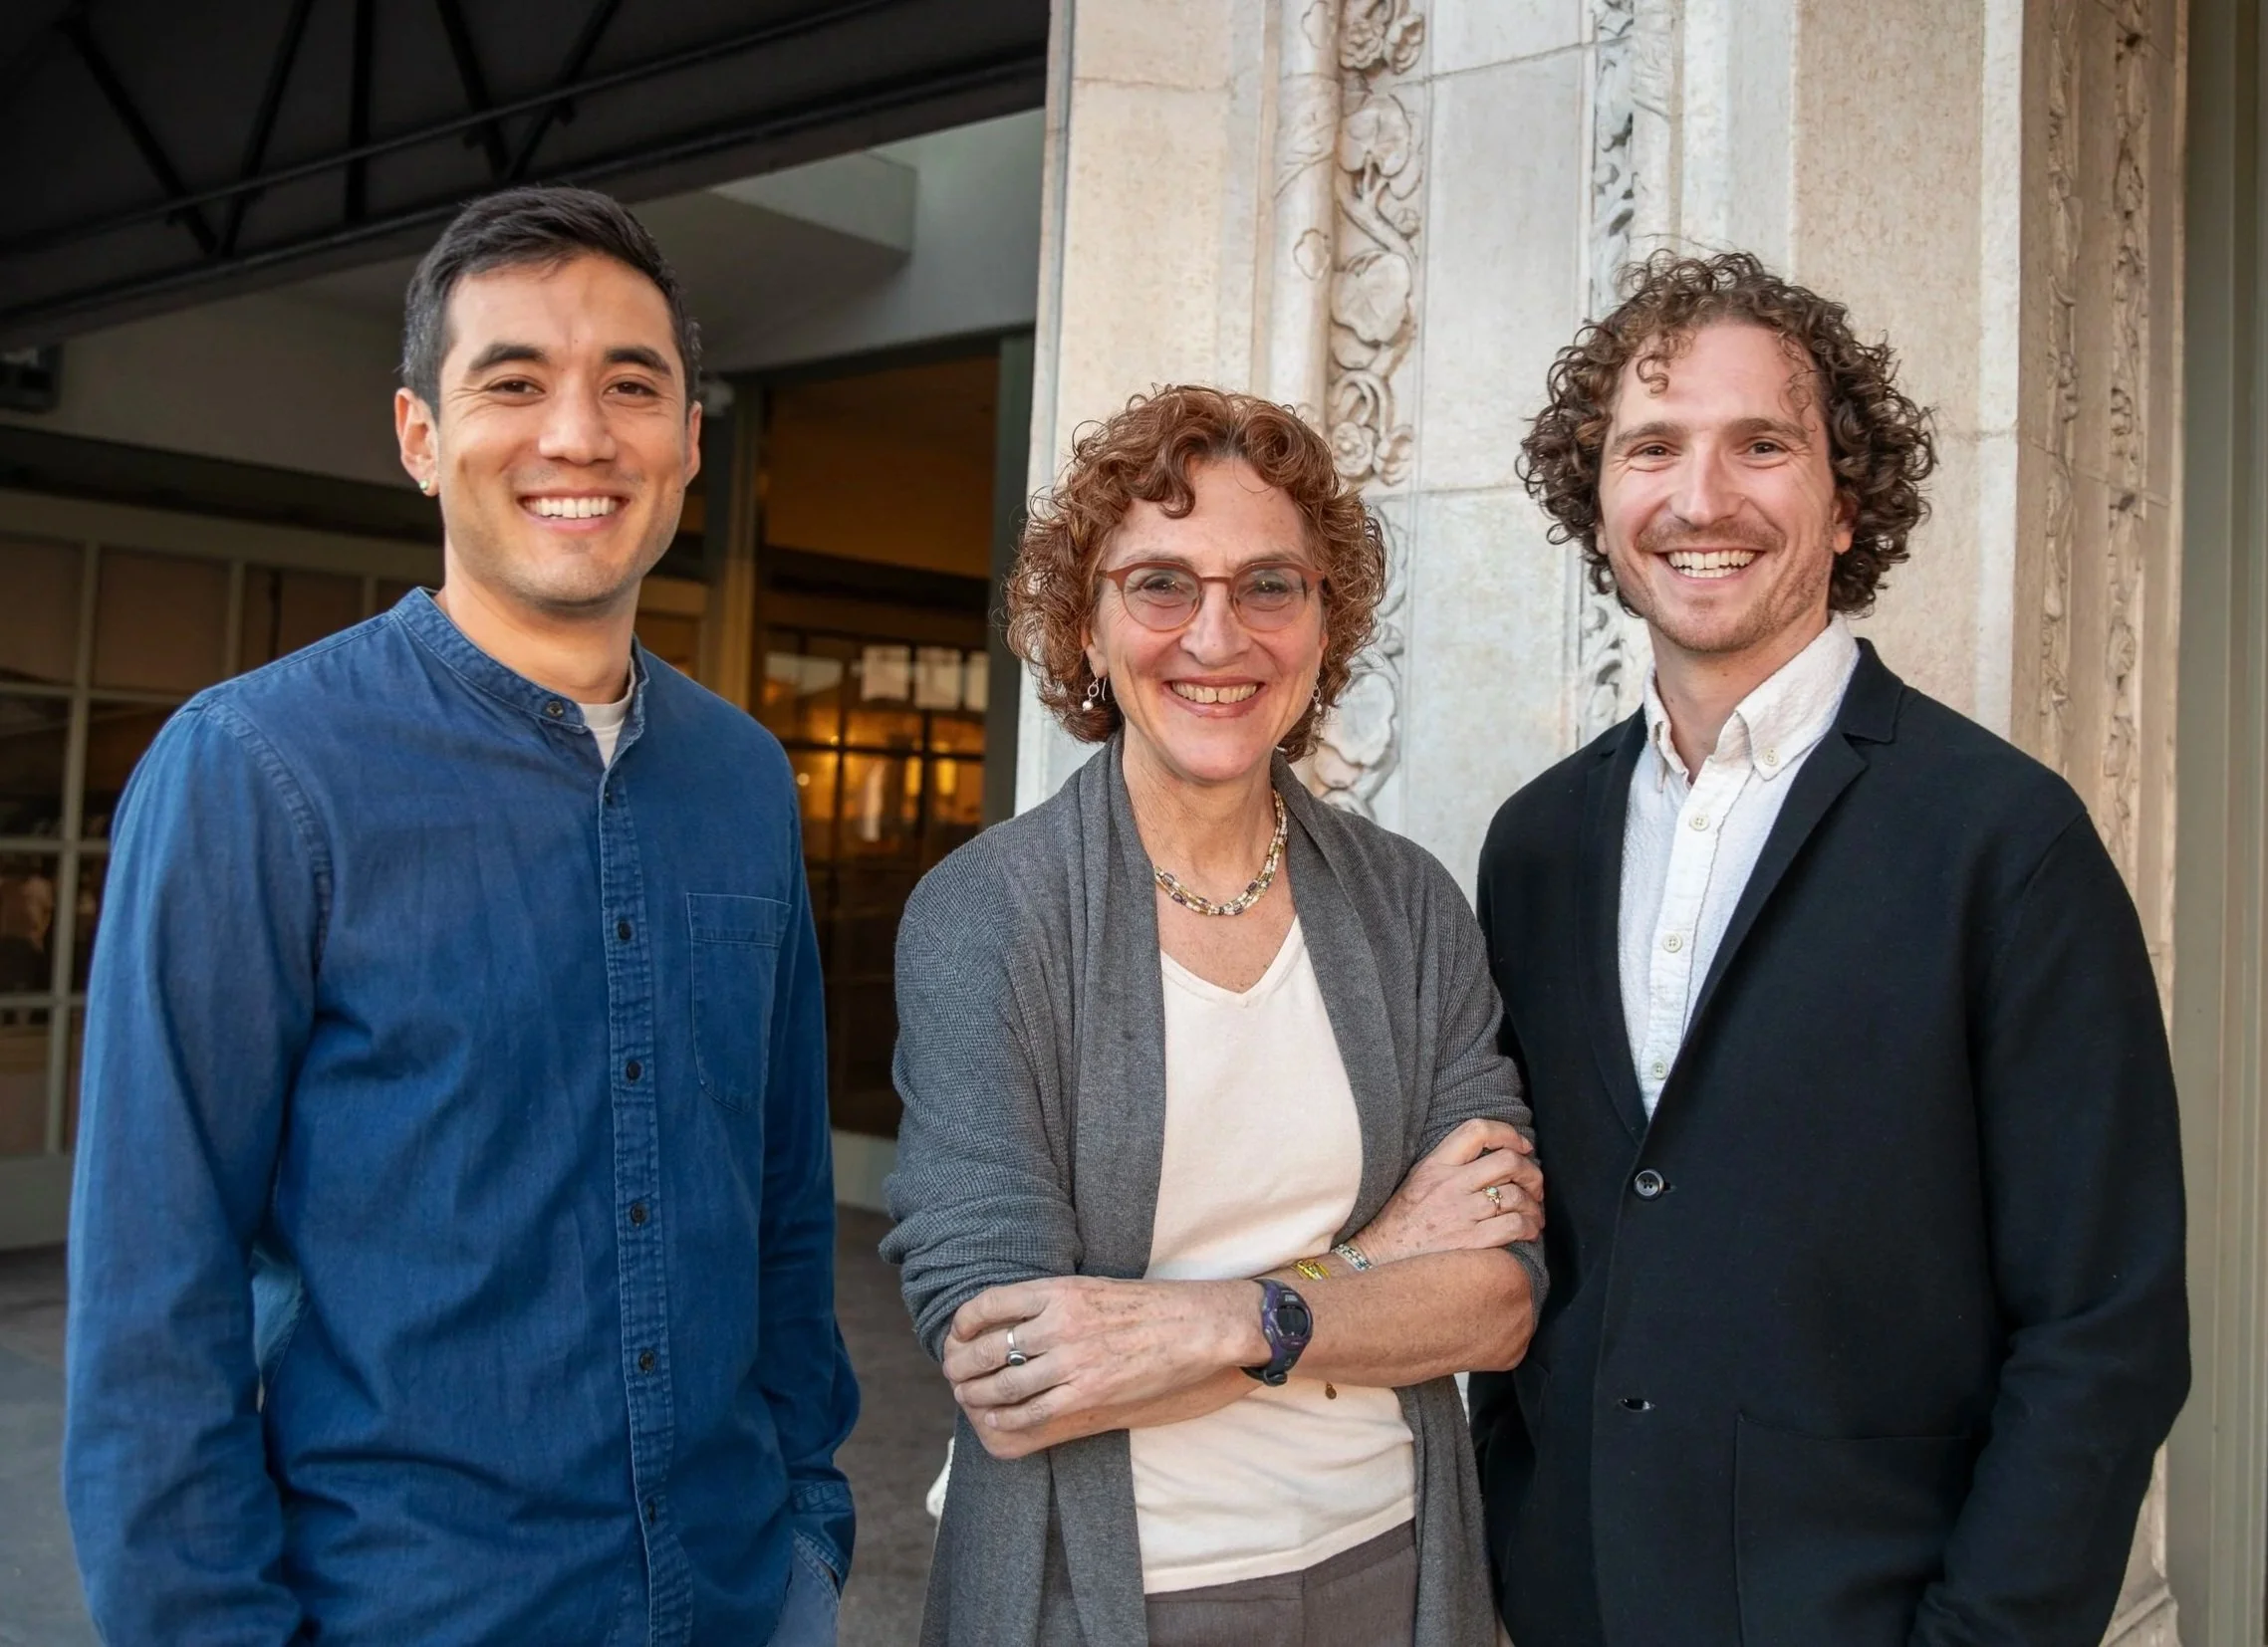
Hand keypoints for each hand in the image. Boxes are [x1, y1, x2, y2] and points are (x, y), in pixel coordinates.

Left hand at [941, 1276, 1255, 1459]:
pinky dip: (1004, 1420)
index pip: (987, 1305)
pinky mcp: (1088, 1395)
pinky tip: (997, 1421)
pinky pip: (1029, 1414)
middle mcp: (1058, 1323)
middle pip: (984, 1350)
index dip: (962, 1325)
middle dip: (960, 1366)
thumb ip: (1055, 1306)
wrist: (1202, 1327)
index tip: (958, 1336)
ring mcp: (1072, 1361)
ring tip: (970, 1400)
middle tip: (955, 1375)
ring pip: (1000, 1386)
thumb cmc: (1154, 1308)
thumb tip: (1015, 1326)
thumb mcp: (1097, 1290)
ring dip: (977, 1397)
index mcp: (1059, 1291)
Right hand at [1354, 1118, 1542, 1263]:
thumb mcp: (1416, 1181)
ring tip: (1533, 1214)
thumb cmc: (1399, 1224)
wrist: (1379, 1260)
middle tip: (1535, 1185)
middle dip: (1531, 1172)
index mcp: (1434, 1165)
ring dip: (1533, 1205)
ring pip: (1515, 1195)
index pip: (1477, 1131)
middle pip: (1507, 1162)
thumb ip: (1447, 1166)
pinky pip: (1513, 1225)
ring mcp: (1460, 1214)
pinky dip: (1528, 1227)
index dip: (1508, 1133)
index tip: (1522, 1146)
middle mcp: (1449, 1185)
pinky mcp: (1470, 1242)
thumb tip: (1491, 1158)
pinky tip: (1528, 1231)